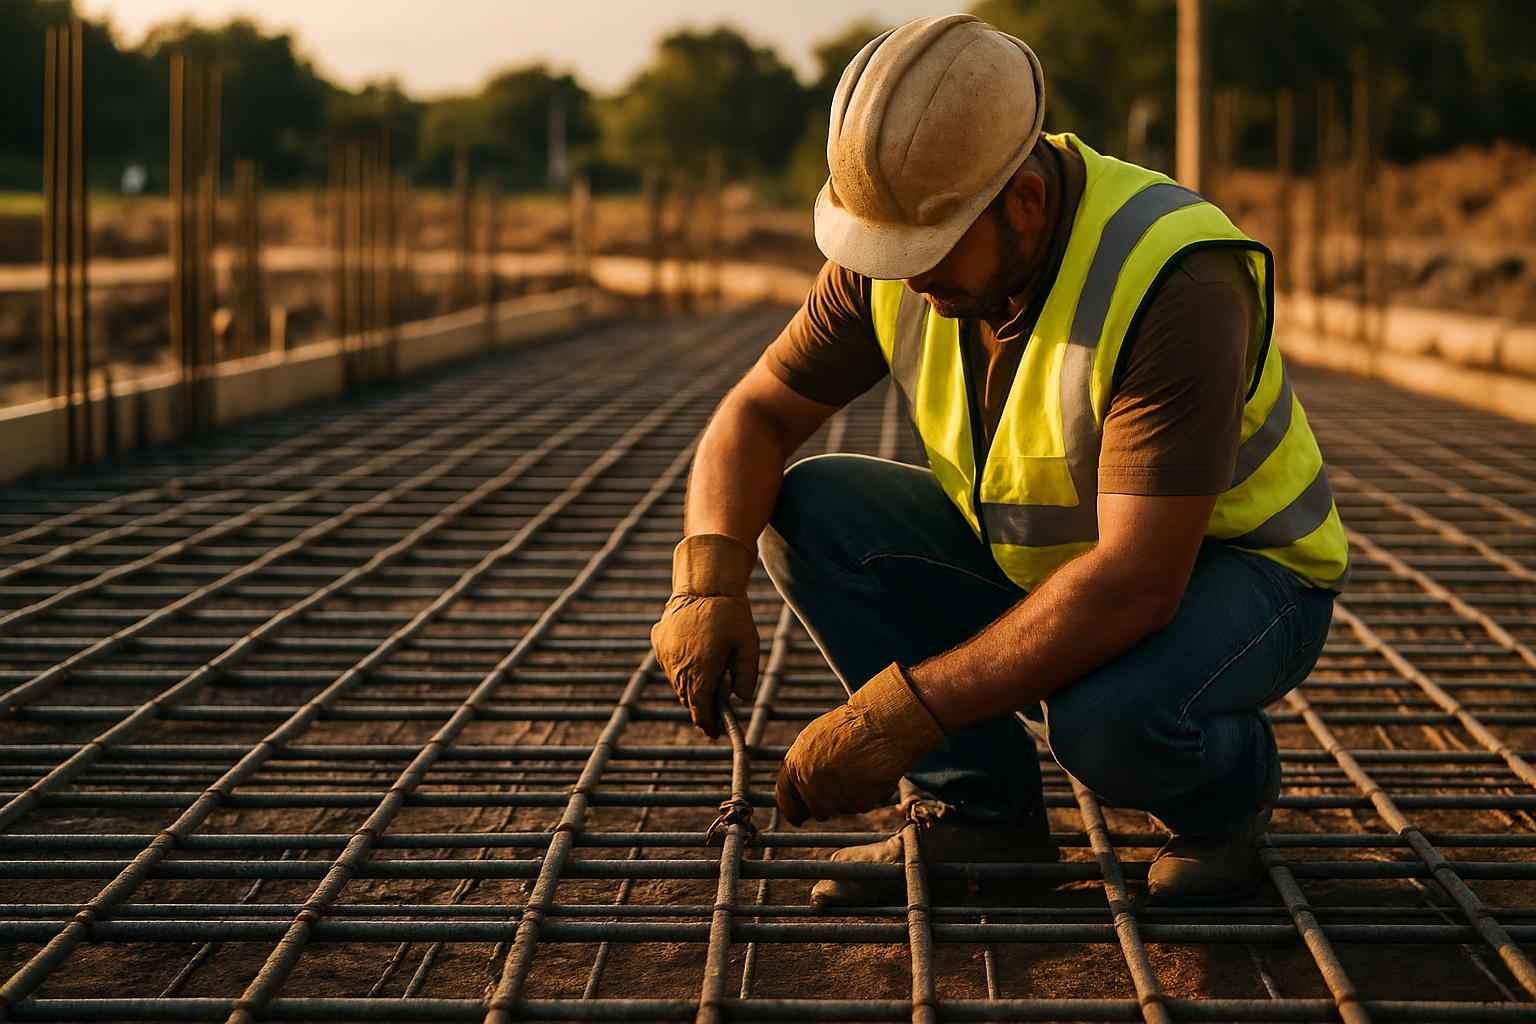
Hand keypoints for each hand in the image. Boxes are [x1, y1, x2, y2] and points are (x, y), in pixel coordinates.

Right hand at [650, 534, 759, 737]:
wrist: (704, 583)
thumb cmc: (731, 614)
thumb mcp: (749, 645)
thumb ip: (747, 675)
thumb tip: (741, 699)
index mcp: (701, 671)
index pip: (700, 710)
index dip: (708, 723)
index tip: (715, 732)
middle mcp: (678, 667)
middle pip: (689, 699)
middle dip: (702, 705)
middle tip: (717, 705)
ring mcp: (665, 655)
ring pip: (678, 684)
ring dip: (691, 686)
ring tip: (708, 676)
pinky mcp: (659, 642)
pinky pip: (670, 665)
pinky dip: (682, 668)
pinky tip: (695, 656)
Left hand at [775, 663, 943, 824]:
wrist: (883, 721)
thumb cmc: (851, 725)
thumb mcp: (814, 738)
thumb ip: (803, 764)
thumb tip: (798, 785)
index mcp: (796, 765)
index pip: (786, 801)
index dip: (793, 810)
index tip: (799, 818)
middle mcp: (811, 783)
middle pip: (817, 810)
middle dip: (828, 802)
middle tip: (843, 782)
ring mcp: (835, 794)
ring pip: (841, 809)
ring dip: (849, 797)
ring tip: (860, 769)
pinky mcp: (859, 802)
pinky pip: (862, 806)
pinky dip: (868, 795)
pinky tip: (872, 773)